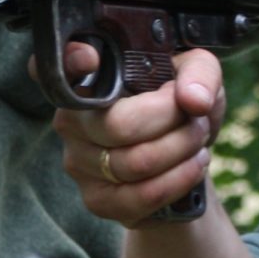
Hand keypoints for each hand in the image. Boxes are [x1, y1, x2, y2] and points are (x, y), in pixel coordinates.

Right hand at [50, 46, 224, 227]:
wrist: (183, 157)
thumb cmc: (180, 109)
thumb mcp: (198, 77)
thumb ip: (199, 73)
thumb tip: (193, 100)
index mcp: (87, 81)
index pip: (58, 68)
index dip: (71, 62)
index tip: (92, 58)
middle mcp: (70, 120)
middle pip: (120, 125)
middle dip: (174, 123)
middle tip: (195, 119)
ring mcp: (78, 162)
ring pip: (137, 163)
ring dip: (183, 151)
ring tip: (198, 140)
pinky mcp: (96, 199)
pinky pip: (142, 195)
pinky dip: (180, 179)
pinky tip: (193, 165)